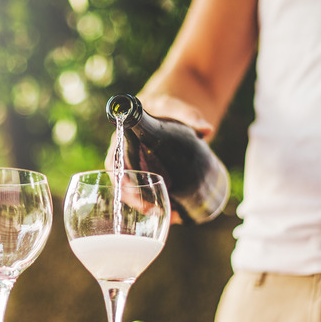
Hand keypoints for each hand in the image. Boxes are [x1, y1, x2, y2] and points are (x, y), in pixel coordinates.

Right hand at [104, 95, 213, 224]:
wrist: (170, 111)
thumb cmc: (165, 107)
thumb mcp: (173, 107)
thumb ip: (188, 115)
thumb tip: (207, 130)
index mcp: (124, 138)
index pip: (113, 162)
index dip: (119, 178)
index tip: (130, 189)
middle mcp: (127, 156)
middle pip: (122, 183)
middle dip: (133, 199)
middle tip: (152, 209)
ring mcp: (138, 167)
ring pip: (134, 191)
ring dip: (145, 206)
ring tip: (166, 215)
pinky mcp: (149, 174)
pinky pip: (146, 192)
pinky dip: (155, 204)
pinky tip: (170, 214)